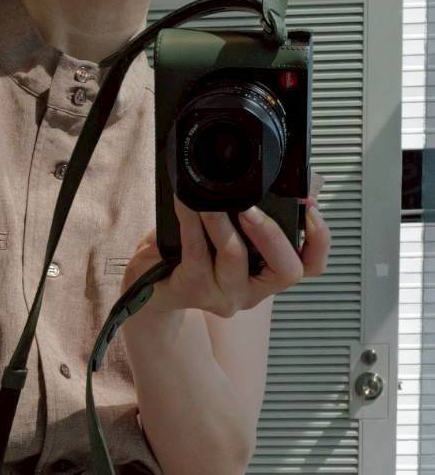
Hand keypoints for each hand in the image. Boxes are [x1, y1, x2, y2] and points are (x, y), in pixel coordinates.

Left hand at [121, 192, 330, 319]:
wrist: (154, 286)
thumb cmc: (198, 254)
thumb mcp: (238, 229)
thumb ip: (273, 207)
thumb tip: (306, 179)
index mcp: (270, 274)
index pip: (312, 265)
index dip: (319, 240)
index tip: (311, 207)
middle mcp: (253, 290)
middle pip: (286, 271)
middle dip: (273, 233)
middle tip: (254, 207)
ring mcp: (225, 295)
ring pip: (236, 257)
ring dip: (223, 222)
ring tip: (211, 199)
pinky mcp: (194, 290)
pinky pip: (196, 252)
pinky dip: (192, 221)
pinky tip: (186, 201)